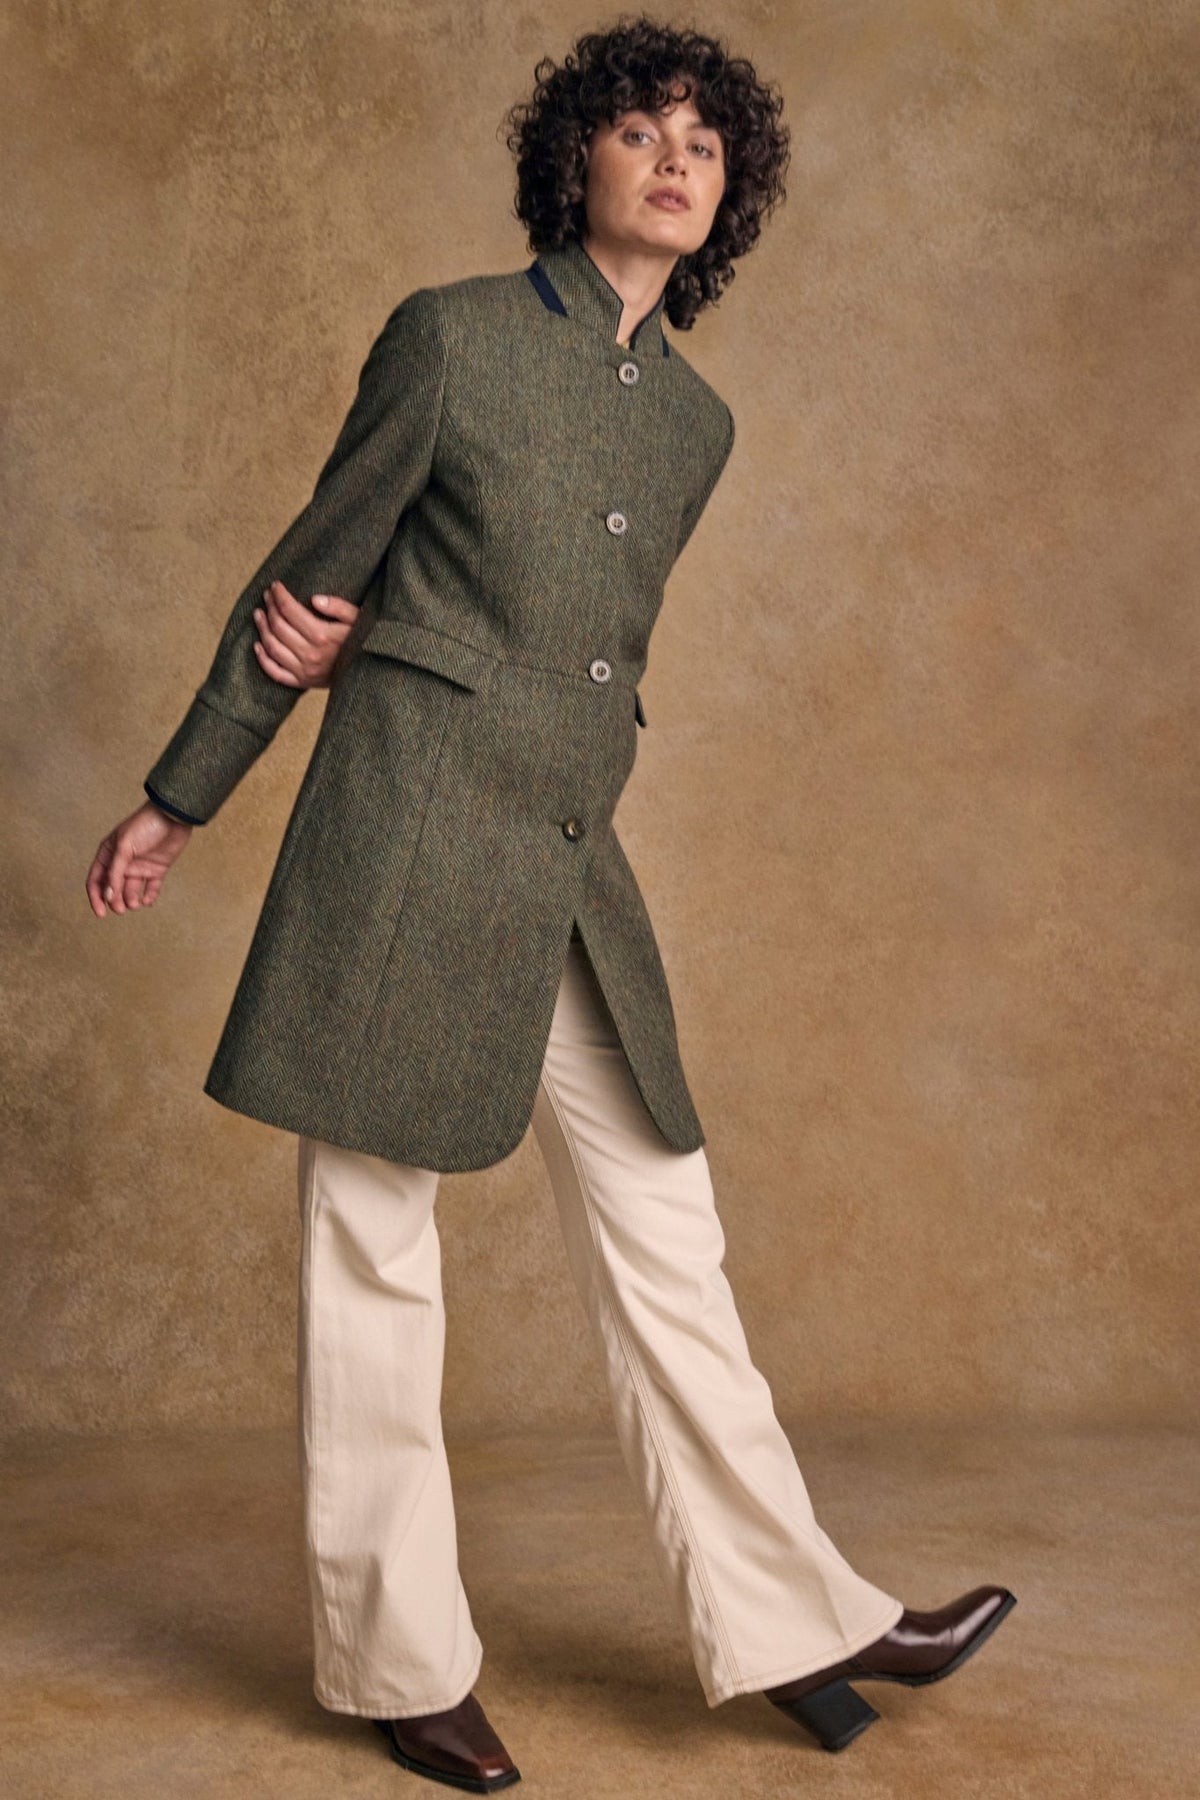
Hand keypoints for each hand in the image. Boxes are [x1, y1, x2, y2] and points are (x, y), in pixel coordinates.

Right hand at [85, 801, 193, 917]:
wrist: (173, 816)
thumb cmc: (145, 825)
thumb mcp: (124, 847)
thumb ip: (115, 872)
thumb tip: (107, 896)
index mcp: (109, 854)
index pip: (96, 879)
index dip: (96, 897)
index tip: (100, 913)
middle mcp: (122, 862)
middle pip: (113, 889)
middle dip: (115, 901)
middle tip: (121, 909)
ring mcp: (140, 866)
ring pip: (131, 891)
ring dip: (130, 900)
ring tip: (135, 904)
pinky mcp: (157, 869)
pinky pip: (151, 888)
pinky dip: (149, 896)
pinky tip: (148, 901)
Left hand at [252, 579, 355, 687]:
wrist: (369, 672)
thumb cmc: (362, 641)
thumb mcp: (358, 619)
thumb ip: (338, 607)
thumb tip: (314, 598)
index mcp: (322, 635)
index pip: (290, 610)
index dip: (279, 596)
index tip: (275, 586)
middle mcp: (310, 653)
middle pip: (278, 626)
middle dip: (270, 608)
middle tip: (267, 596)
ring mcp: (304, 670)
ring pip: (273, 647)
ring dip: (262, 629)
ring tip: (259, 614)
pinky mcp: (302, 682)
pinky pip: (276, 673)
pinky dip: (263, 659)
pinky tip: (257, 646)